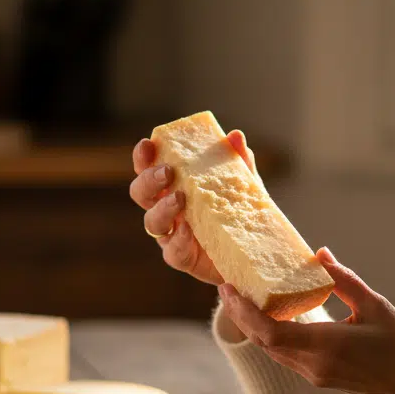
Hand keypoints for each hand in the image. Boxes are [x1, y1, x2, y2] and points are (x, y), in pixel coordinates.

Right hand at [130, 129, 257, 285]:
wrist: (254, 249)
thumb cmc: (240, 210)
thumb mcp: (242, 183)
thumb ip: (237, 162)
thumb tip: (235, 136)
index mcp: (172, 185)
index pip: (148, 168)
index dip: (143, 157)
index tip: (148, 144)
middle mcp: (165, 208)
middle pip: (140, 193)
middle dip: (148, 180)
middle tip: (167, 172)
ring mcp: (171, 234)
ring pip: (152, 222)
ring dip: (163, 208)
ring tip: (180, 198)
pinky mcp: (183, 257)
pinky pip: (173, 251)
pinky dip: (179, 239)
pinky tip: (188, 229)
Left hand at [219, 247, 394, 393]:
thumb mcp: (375, 305)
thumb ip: (344, 280)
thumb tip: (320, 254)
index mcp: (327, 346)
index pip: (270, 332)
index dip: (245, 312)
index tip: (230, 289)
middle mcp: (314, 365)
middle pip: (263, 341)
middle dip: (242, 315)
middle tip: (228, 287)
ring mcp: (315, 375)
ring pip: (272, 350)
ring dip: (254, 326)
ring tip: (242, 298)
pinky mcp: (319, 378)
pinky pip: (285, 354)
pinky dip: (271, 334)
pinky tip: (270, 315)